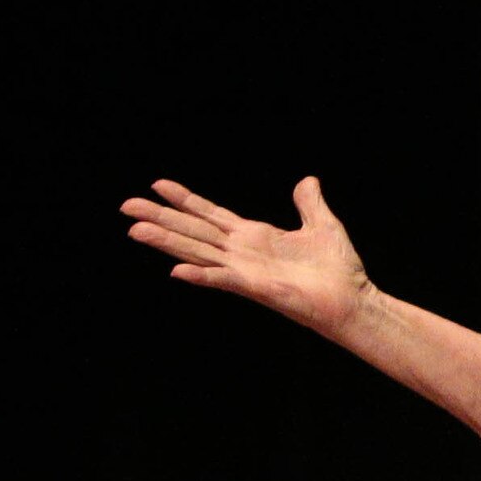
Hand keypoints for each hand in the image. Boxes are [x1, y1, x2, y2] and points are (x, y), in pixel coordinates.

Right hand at [124, 175, 372, 339]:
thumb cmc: (338, 269)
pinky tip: (176, 271)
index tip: (157, 184)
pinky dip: (202, 276)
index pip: (210, 215)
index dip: (185, 200)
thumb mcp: (323, 226)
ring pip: (198, 253)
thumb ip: (309, 204)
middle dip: (160, 217)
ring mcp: (245, 271)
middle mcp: (242, 253)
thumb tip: (307, 181)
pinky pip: (224, 280)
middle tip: (126, 206)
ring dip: (167, 242)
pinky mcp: (256, 288)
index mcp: (253, 236)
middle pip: (193, 231)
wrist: (354, 300)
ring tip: (135, 230)